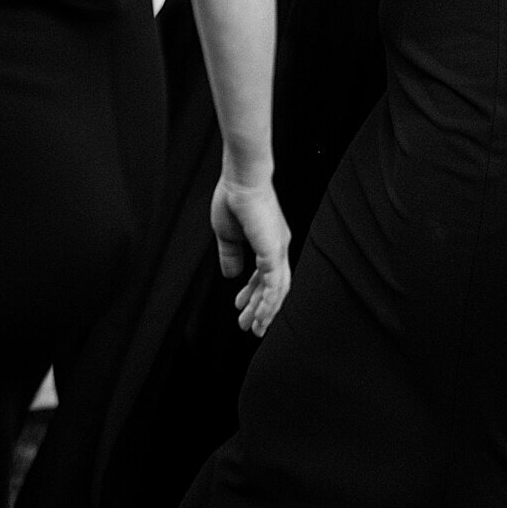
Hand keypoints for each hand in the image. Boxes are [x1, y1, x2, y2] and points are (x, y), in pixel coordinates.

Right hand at [210, 172, 290, 336]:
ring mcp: (278, 250)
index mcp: (269, 242)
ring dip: (265, 311)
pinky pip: (274, 284)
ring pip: (277, 290)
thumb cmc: (234, 199)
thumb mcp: (228, 235)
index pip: (264, 276)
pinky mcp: (274, 251)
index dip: (253, 294)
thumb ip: (230, 256)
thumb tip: (231, 276)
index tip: (240, 308)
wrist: (241, 179)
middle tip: (249, 327)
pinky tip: (259, 315)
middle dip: (260, 309)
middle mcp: (278, 248)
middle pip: (274, 287)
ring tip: (253, 327)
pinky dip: (267, 302)